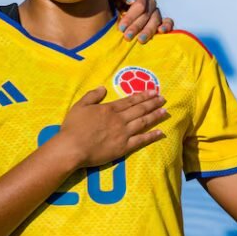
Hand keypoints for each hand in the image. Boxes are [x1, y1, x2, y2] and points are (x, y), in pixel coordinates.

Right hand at [52, 87, 168, 168]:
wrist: (71, 148)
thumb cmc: (73, 128)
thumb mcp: (79, 106)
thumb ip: (92, 96)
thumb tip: (103, 87)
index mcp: (110, 109)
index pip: (130, 101)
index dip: (143, 96)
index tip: (153, 92)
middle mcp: (119, 120)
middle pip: (140, 109)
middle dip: (153, 103)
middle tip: (163, 99)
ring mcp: (123, 133)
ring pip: (143, 122)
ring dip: (155, 116)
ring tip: (165, 111)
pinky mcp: (123, 147)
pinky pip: (140, 140)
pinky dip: (151, 136)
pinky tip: (160, 133)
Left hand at [114, 0, 173, 43]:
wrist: (115, 10)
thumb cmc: (114, 1)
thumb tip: (131, 0)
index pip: (140, 4)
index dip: (131, 16)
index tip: (121, 28)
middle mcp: (150, 3)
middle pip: (146, 14)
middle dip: (136, 26)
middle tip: (127, 37)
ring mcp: (156, 12)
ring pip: (156, 19)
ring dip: (148, 30)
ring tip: (141, 40)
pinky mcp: (161, 21)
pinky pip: (168, 22)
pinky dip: (167, 26)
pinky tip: (161, 31)